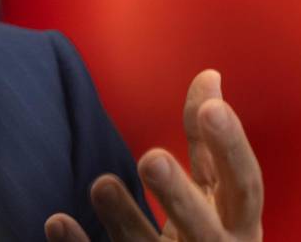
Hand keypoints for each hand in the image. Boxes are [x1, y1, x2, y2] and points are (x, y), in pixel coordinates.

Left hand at [44, 70, 262, 240]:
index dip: (232, 147)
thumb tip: (210, 75)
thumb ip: (209, 142)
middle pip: (202, 228)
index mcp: (240, 223)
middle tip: (150, 158)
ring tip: (101, 184)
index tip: (212, 109)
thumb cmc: (206, 235)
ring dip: (122, 218)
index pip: (244, 184)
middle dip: (177, 196)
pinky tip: (56, 221)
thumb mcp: (215, 194)